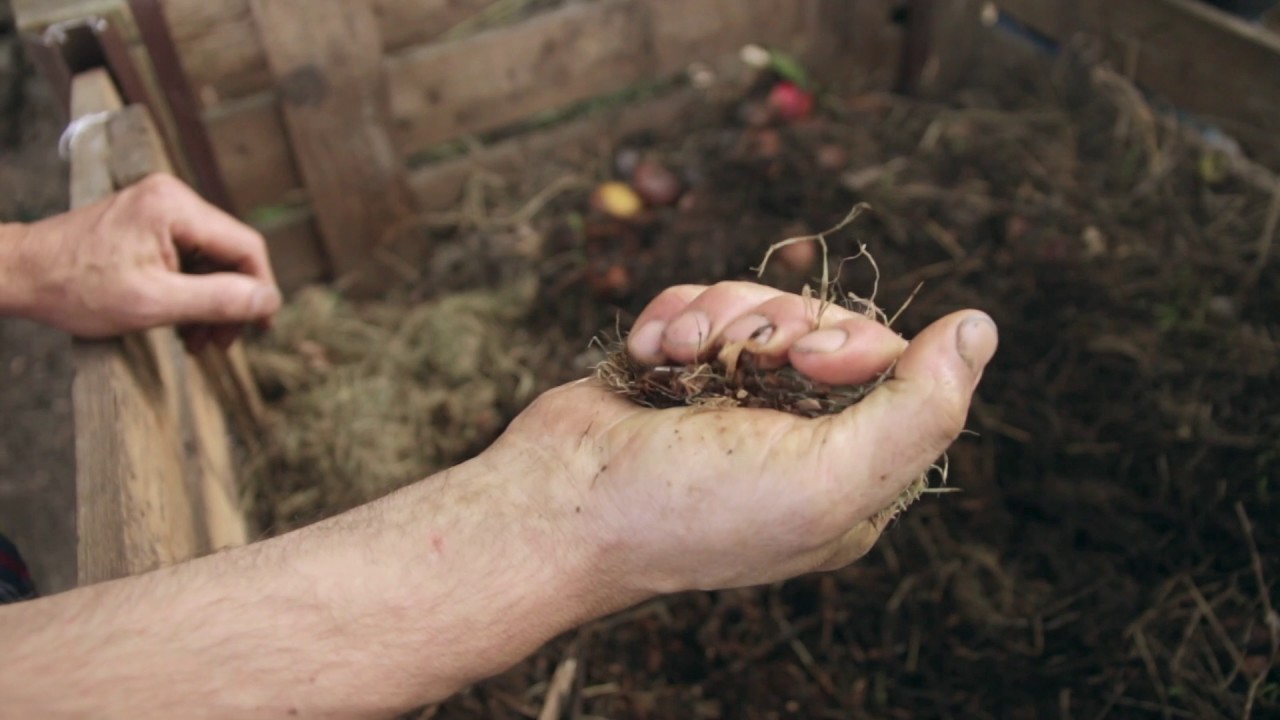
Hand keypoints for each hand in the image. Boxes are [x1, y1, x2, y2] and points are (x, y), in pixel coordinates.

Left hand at [8, 173, 280, 350]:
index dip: (260, 290)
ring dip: (210, 301)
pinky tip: (181, 321)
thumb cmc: (75, 288)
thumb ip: (217, 300)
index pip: (245, 246)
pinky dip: (190, 290)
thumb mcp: (153, 303)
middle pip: (229, 253)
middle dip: (230, 301)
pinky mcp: (147, 221)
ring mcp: (158, 206)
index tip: (261, 328)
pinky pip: (188, 256)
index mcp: (175, 207)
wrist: (19, 274)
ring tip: (198, 340)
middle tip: (221, 343)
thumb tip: (269, 301)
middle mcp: (171, 197)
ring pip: (210, 258)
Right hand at [494, 281, 996, 595]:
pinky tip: (651, 357)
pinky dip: (674, 318)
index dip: (852, 343)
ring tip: (679, 355)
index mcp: (847, 473)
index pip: (891, 368)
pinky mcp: (681, 369)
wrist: (559, 504)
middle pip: (822, 322)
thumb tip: (981, 327)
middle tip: (733, 357)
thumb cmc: (688, 511)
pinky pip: (701, 302)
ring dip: (714, 316)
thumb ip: (921, 409)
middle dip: (773, 324)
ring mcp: (734, 399)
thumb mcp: (828, 479)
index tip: (809, 362)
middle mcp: (796, 433)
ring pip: (758, 302)